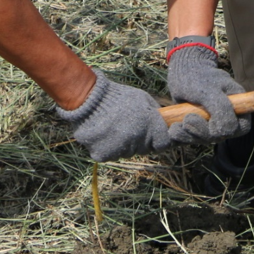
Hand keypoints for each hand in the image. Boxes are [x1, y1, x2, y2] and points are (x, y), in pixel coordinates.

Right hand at [56, 69, 209, 160]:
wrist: (89, 100)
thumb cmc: (118, 97)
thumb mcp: (143, 99)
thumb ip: (154, 114)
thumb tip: (162, 123)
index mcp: (150, 127)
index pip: (164, 144)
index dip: (160, 139)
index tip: (155, 134)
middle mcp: (138, 141)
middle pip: (145, 148)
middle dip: (141, 139)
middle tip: (129, 126)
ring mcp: (120, 150)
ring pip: (127, 152)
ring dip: (124, 143)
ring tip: (114, 127)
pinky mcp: (103, 156)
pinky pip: (111, 154)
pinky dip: (108, 147)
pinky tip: (104, 133)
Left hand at [164, 36, 249, 140]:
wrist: (181, 70)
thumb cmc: (197, 76)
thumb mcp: (209, 91)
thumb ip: (221, 108)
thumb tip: (227, 129)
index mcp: (238, 104)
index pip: (241, 127)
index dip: (227, 129)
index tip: (209, 121)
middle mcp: (228, 114)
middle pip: (222, 136)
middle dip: (203, 133)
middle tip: (188, 120)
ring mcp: (212, 120)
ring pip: (206, 139)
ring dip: (190, 135)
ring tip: (177, 126)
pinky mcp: (198, 124)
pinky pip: (194, 137)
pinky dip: (183, 136)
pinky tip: (174, 129)